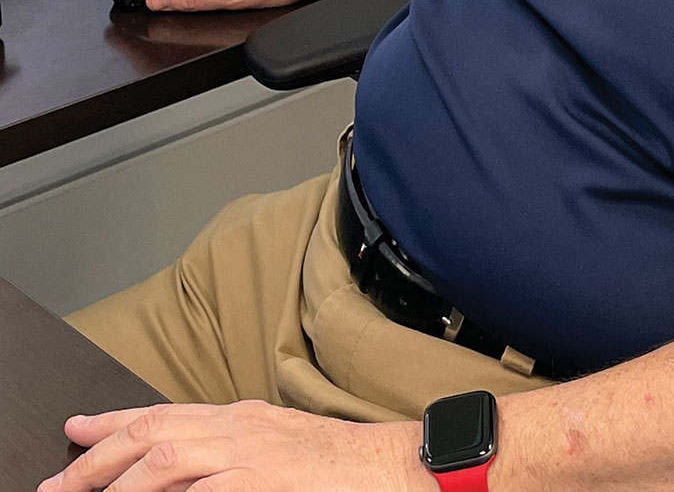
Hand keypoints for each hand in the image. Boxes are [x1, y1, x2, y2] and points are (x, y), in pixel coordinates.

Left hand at [39, 400, 426, 491]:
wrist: (392, 466)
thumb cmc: (342, 466)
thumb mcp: (280, 448)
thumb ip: (238, 452)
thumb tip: (195, 472)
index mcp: (242, 418)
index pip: (165, 412)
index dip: (114, 422)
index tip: (76, 431)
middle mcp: (238, 428)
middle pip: (152, 432)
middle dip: (97, 460)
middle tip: (58, 483)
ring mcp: (248, 454)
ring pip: (163, 458)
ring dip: (117, 484)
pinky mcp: (260, 481)